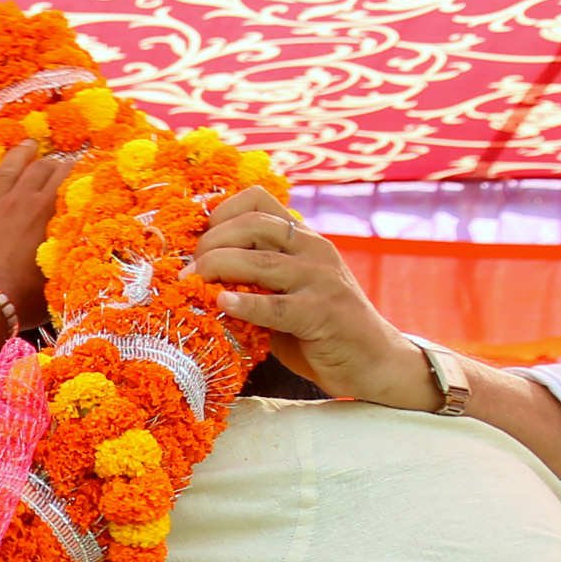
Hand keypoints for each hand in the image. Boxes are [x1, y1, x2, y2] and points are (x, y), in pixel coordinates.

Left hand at [189, 186, 428, 407]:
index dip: (220, 214)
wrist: (372, 361)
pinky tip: (222, 302)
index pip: (257, 200)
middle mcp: (313, 249)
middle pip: (252, 225)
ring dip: (217, 268)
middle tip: (188, 271)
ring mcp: (321, 279)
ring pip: (260, 260)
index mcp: (302, 238)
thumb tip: (195, 273)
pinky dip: (246, 303)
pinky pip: (276, 305)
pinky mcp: (322, 313)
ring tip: (192, 284)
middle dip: (211, 243)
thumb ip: (253, 277)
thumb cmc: (317, 330)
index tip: (197, 242)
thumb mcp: (283, 292)